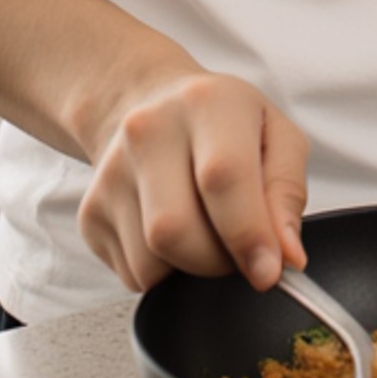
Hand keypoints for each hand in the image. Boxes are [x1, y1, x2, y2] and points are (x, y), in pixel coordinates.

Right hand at [78, 64, 308, 294]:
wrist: (153, 106)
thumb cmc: (224, 125)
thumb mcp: (277, 138)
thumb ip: (287, 194)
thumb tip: (286, 256)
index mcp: (205, 102)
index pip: (222, 177)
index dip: (248, 234)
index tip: (268, 272)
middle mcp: (147, 131)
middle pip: (176, 231)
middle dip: (217, 262)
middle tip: (237, 249)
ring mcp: (110, 172)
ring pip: (151, 263)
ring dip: (189, 270)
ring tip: (205, 232)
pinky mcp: (90, 212)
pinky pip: (131, 275)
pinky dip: (163, 272)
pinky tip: (173, 234)